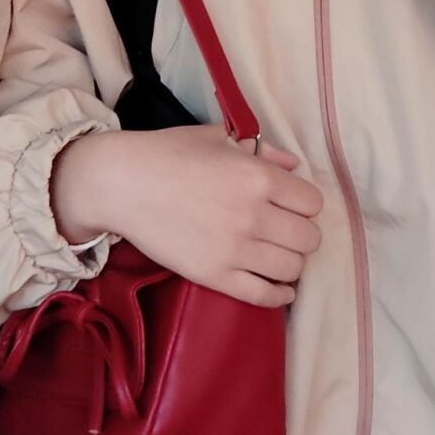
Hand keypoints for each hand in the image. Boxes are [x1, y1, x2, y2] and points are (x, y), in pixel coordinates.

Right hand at [51, 125, 321, 308]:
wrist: (123, 184)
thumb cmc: (169, 153)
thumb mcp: (218, 139)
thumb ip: (262, 150)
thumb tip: (294, 165)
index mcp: (257, 176)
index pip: (312, 202)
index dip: (305, 204)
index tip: (292, 205)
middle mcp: (254, 214)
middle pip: (308, 239)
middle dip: (302, 235)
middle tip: (286, 231)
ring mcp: (235, 249)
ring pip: (292, 268)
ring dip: (292, 263)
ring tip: (280, 256)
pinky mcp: (215, 276)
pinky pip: (264, 296)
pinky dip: (279, 295)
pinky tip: (281, 288)